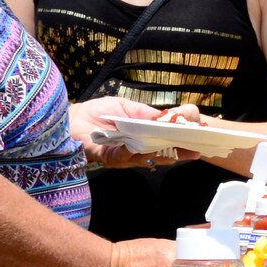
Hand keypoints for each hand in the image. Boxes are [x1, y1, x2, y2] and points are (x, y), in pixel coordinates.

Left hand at [72, 97, 202, 169]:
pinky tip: (151, 147)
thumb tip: (169, 117)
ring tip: (183, 151)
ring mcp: (124, 156)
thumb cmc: (96, 112)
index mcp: (140, 135)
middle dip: (180, 150)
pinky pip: (128, 157)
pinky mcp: (111, 158)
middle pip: (161, 152)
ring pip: (149, 158)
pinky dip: (139, 152)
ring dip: (166, 154)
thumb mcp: (125, 107)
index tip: (198, 133)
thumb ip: (146, 114)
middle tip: (198, 149)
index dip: (180, 137)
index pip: (164, 138)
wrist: (68, 121)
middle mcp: (134, 149)